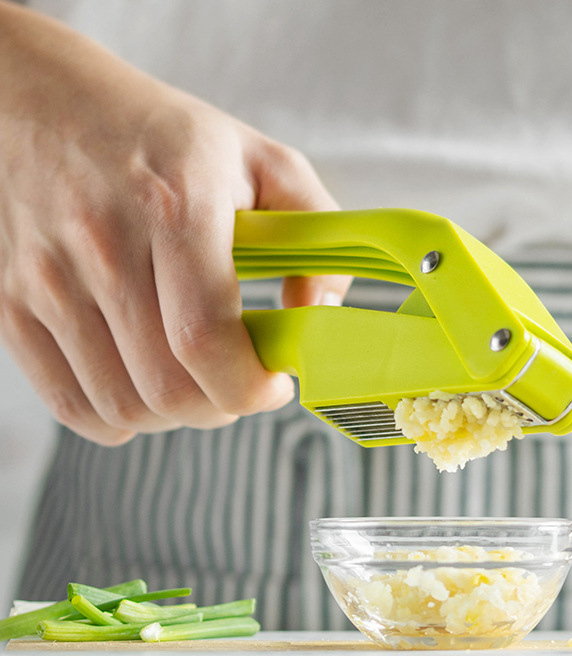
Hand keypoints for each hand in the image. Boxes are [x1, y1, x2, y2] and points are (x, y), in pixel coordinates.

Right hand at [0, 2, 349, 444]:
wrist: (36, 100)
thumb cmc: (158, 137)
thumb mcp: (260, 159)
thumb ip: (315, 231)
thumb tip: (320, 312)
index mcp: (174, 206)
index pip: (206, 340)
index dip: (250, 387)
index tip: (274, 384)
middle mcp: (100, 245)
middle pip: (167, 389)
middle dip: (223, 406)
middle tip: (240, 382)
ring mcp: (44, 280)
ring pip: (122, 408)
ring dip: (175, 415)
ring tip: (196, 380)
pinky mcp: (10, 305)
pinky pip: (71, 404)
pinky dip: (118, 418)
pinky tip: (144, 384)